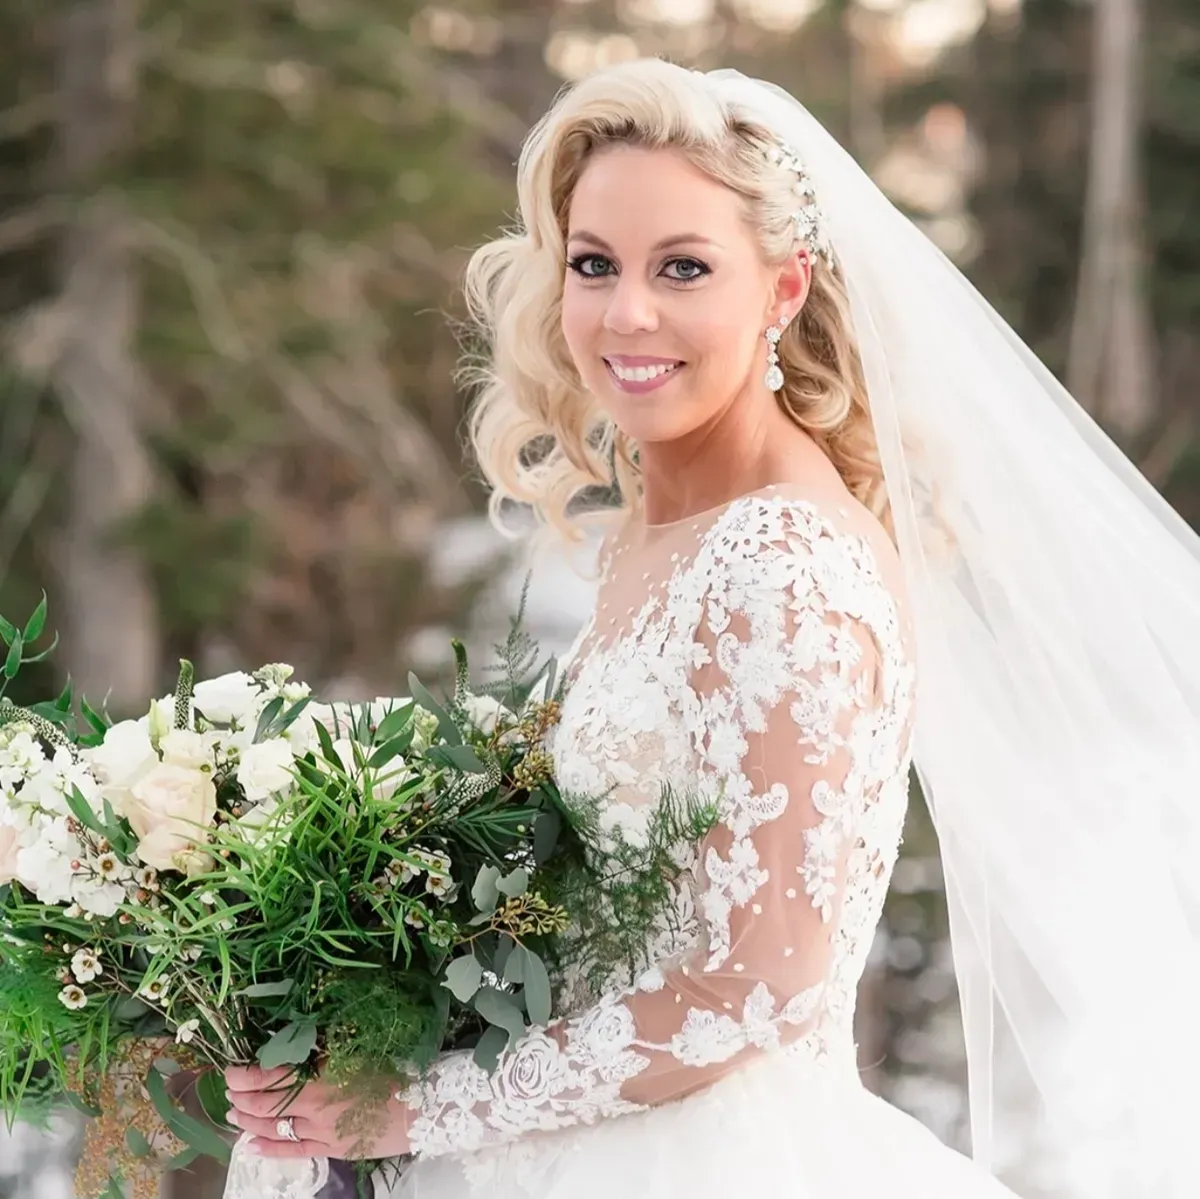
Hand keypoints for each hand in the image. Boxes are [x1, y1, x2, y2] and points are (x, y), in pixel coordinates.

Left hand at [224, 1064, 412, 1159]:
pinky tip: (249, 1145)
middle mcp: (315, 1108)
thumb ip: (324, 1050)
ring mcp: (321, 1133)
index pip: (271, 1077)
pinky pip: (292, 1151)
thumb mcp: (357, 1050)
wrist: (423, 1106)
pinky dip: (268, 1148)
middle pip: (265, 1106)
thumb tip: (295, 1041)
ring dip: (249, 1121)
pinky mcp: (331, 1150)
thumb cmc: (394, 1069)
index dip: (246, 1075)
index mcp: (321, 1078)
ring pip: (273, 1130)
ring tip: (234, 1113)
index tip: (231, 1070)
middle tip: (229, 1090)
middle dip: (242, 1097)